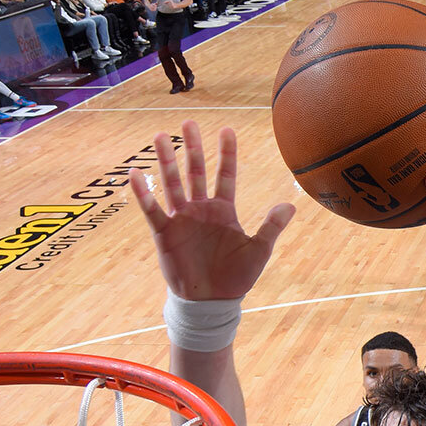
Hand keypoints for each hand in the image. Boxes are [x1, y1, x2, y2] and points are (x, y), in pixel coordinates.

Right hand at [129, 121, 295, 300]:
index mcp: (223, 210)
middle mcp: (201, 209)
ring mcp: (182, 219)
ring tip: (159, 136)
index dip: (226, 153)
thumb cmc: (236, 277)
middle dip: (192, 148)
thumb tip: (291, 204)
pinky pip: (152, 209)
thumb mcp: (259, 250)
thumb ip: (271, 226)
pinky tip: (135, 173)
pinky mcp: (165, 232)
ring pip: (173, 184)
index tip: (227, 129)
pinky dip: (144, 192)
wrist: (211, 302)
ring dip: (166, 161)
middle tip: (188, 123)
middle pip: (195, 172)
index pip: (225, 175)